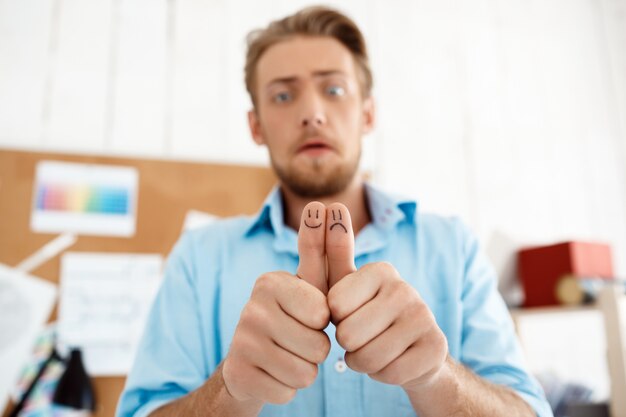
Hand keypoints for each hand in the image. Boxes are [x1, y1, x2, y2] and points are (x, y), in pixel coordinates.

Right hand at [222, 202, 331, 403]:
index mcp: (270, 283)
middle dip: (316, 349)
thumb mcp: (312, 287)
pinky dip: (286, 388)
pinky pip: (288, 392)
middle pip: (318, 346)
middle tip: (298, 339)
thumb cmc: (292, 318)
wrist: (251, 361)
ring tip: (286, 355)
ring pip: (305, 373)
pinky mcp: (238, 375)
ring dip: (304, 370)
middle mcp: (251, 309)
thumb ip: (323, 248)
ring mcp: (240, 343)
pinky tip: (272, 373)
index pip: (323, 312)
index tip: (309, 314)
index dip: (324, 320)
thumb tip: (326, 205)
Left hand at [325, 204, 448, 391]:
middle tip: (361, 336)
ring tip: (374, 348)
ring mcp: (425, 317)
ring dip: (363, 361)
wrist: (411, 350)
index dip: (334, 319)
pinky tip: (392, 361)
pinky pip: (390, 374)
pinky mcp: (436, 347)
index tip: (346, 313)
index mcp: (381, 270)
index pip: (333, 305)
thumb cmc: (365, 315)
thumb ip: (327, 249)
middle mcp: (405, 289)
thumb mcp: (341, 288)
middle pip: (349, 334)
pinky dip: (383, 374)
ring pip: (368, 357)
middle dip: (348, 344)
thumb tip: (325, 205)